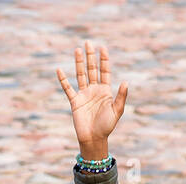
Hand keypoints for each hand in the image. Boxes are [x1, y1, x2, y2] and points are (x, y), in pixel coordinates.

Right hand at [56, 41, 127, 157]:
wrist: (94, 139)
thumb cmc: (107, 126)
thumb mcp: (117, 111)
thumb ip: (121, 96)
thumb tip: (126, 81)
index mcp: (105, 91)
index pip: (104, 71)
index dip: (104, 60)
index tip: (103, 48)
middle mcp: (94, 90)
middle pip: (92, 69)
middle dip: (90, 56)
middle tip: (88, 42)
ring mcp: (84, 95)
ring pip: (80, 75)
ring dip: (79, 63)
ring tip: (77, 49)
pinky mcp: (75, 102)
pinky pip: (68, 88)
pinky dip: (63, 80)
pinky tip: (59, 69)